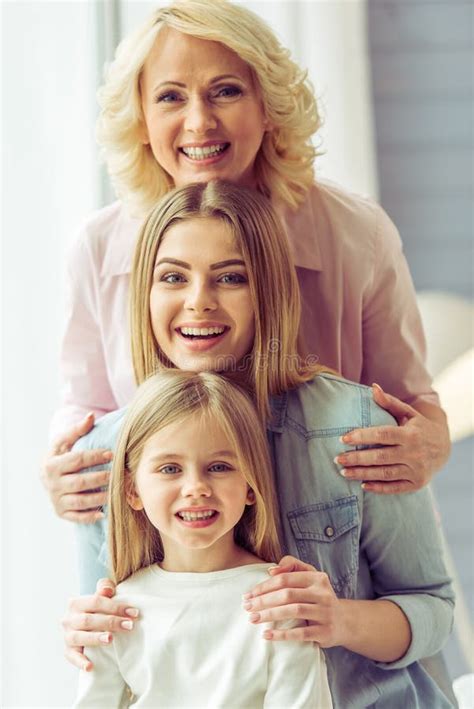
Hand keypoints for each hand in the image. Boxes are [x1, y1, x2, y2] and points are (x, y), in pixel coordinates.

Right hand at [41, 413, 112, 522]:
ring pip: (80, 501)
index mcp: (52, 465)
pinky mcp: (61, 513)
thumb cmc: (60, 455)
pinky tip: (104, 513)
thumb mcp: (64, 441)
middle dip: (101, 478)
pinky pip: (76, 517)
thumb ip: (77, 429)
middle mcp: (52, 484)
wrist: (46, 475)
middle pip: (80, 482)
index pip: (77, 460)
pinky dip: (90, 516)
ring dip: (100, 497)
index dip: (95, 456)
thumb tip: (90, 416)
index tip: (112, 453)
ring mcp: (56, 500)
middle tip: (120, 474)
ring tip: (117, 491)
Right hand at [62, 578, 138, 670]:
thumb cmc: (96, 609)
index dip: (115, 606)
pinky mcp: (68, 651)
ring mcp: (67, 635)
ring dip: (95, 638)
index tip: (133, 613)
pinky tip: (90, 666)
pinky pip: (72, 657)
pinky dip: (80, 662)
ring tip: (110, 639)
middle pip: (89, 620)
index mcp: (76, 603)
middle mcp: (68, 619)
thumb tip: (107, 589)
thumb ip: (104, 589)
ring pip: (79, 637)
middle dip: (111, 622)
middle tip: (129, 626)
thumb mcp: (100, 597)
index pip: (96, 602)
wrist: (85, 623)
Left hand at [243, 556, 343, 645]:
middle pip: (288, 594)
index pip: (285, 579)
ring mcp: (325, 613)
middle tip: (247, 607)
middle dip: (264, 601)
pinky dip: (282, 634)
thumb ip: (291, 566)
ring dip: (270, 615)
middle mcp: (322, 593)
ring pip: (294, 611)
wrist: (344, 621)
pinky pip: (301, 633)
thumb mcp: (310, 577)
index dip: (265, 586)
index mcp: (317, 578)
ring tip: (253, 619)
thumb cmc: (319, 596)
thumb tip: (271, 570)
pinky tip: (267, 635)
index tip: (249, 594)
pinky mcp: (325, 632)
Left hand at [335, 383, 449, 493]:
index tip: (342, 438)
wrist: (444, 448)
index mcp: (410, 434)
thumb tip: (373, 387)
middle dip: (357, 458)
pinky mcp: (416, 484)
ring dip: (362, 474)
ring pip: (384, 473)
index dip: (362, 436)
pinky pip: (394, 488)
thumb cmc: (419, 427)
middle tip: (337, 458)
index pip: (382, 435)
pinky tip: (362, 485)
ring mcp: (416, 470)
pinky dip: (378, 488)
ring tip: (343, 472)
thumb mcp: (408, 413)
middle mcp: (414, 453)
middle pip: (380, 457)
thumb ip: (389, 402)